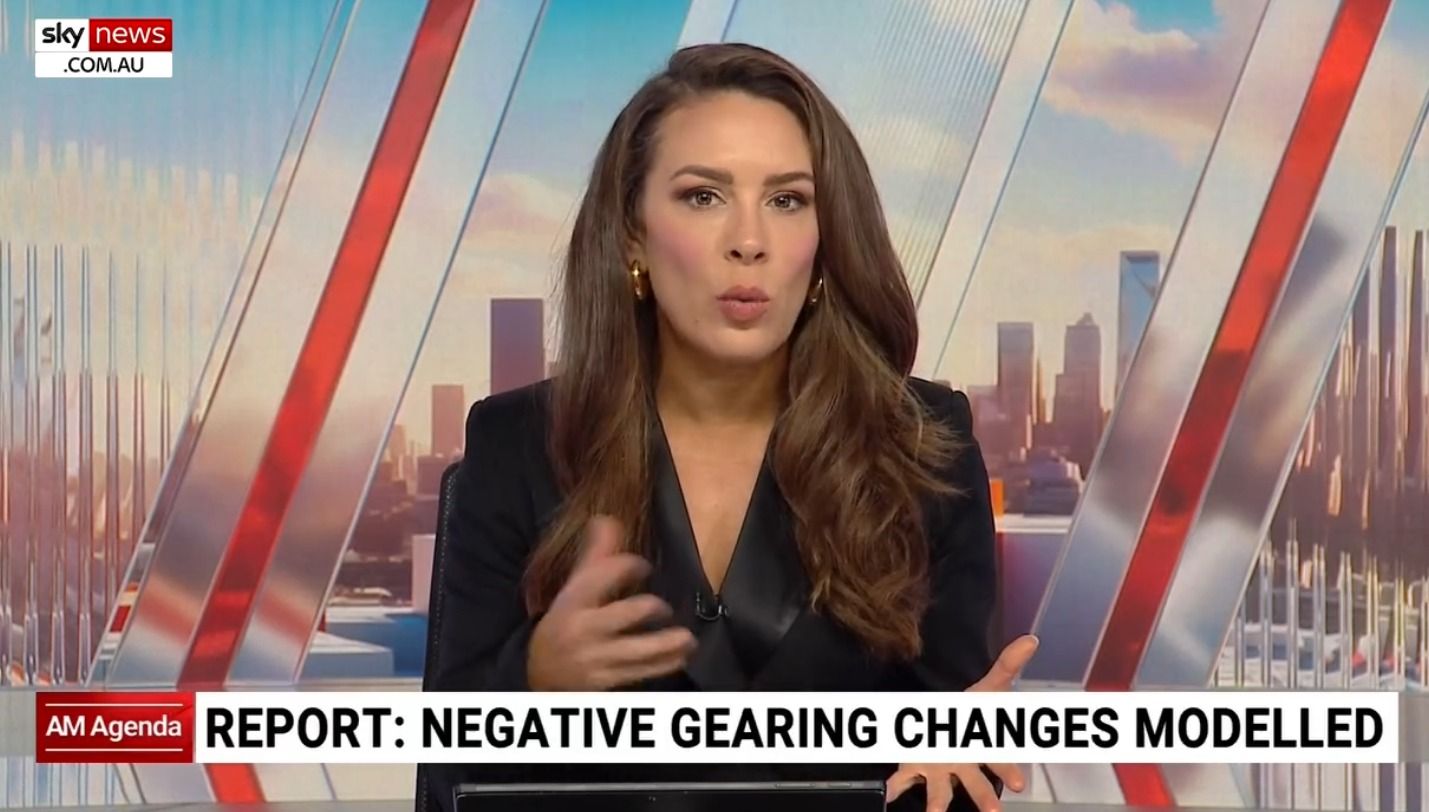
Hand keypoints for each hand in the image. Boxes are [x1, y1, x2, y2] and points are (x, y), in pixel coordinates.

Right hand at [527, 516, 696, 689]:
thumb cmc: (564, 623)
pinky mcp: (606, 681)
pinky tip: (680, 657)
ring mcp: (595, 658)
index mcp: (572, 600)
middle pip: (630, 612)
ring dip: (670, 643)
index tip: (644, 567)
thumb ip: (594, 557)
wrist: (538, 674)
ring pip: (641, 648)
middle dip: (655, 607)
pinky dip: (665, 664)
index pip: (606, 572)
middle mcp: (583, 627)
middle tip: (666, 608)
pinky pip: (642, 672)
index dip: (632, 565)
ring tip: (688, 639)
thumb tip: (607, 519)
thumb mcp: (572, 590)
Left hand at [885, 635, 1039, 811]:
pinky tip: (885, 798)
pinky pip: (902, 781)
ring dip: (937, 803)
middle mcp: (962, 763)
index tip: (1019, 783)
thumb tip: (1032, 638)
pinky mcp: (912, 767)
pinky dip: (892, 790)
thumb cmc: (970, 710)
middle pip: (976, 783)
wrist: (943, 717)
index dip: (1009, 769)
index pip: (999, 758)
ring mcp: (937, 769)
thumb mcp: (988, 686)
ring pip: (941, 791)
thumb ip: (1008, 665)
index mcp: (980, 746)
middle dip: (984, 797)